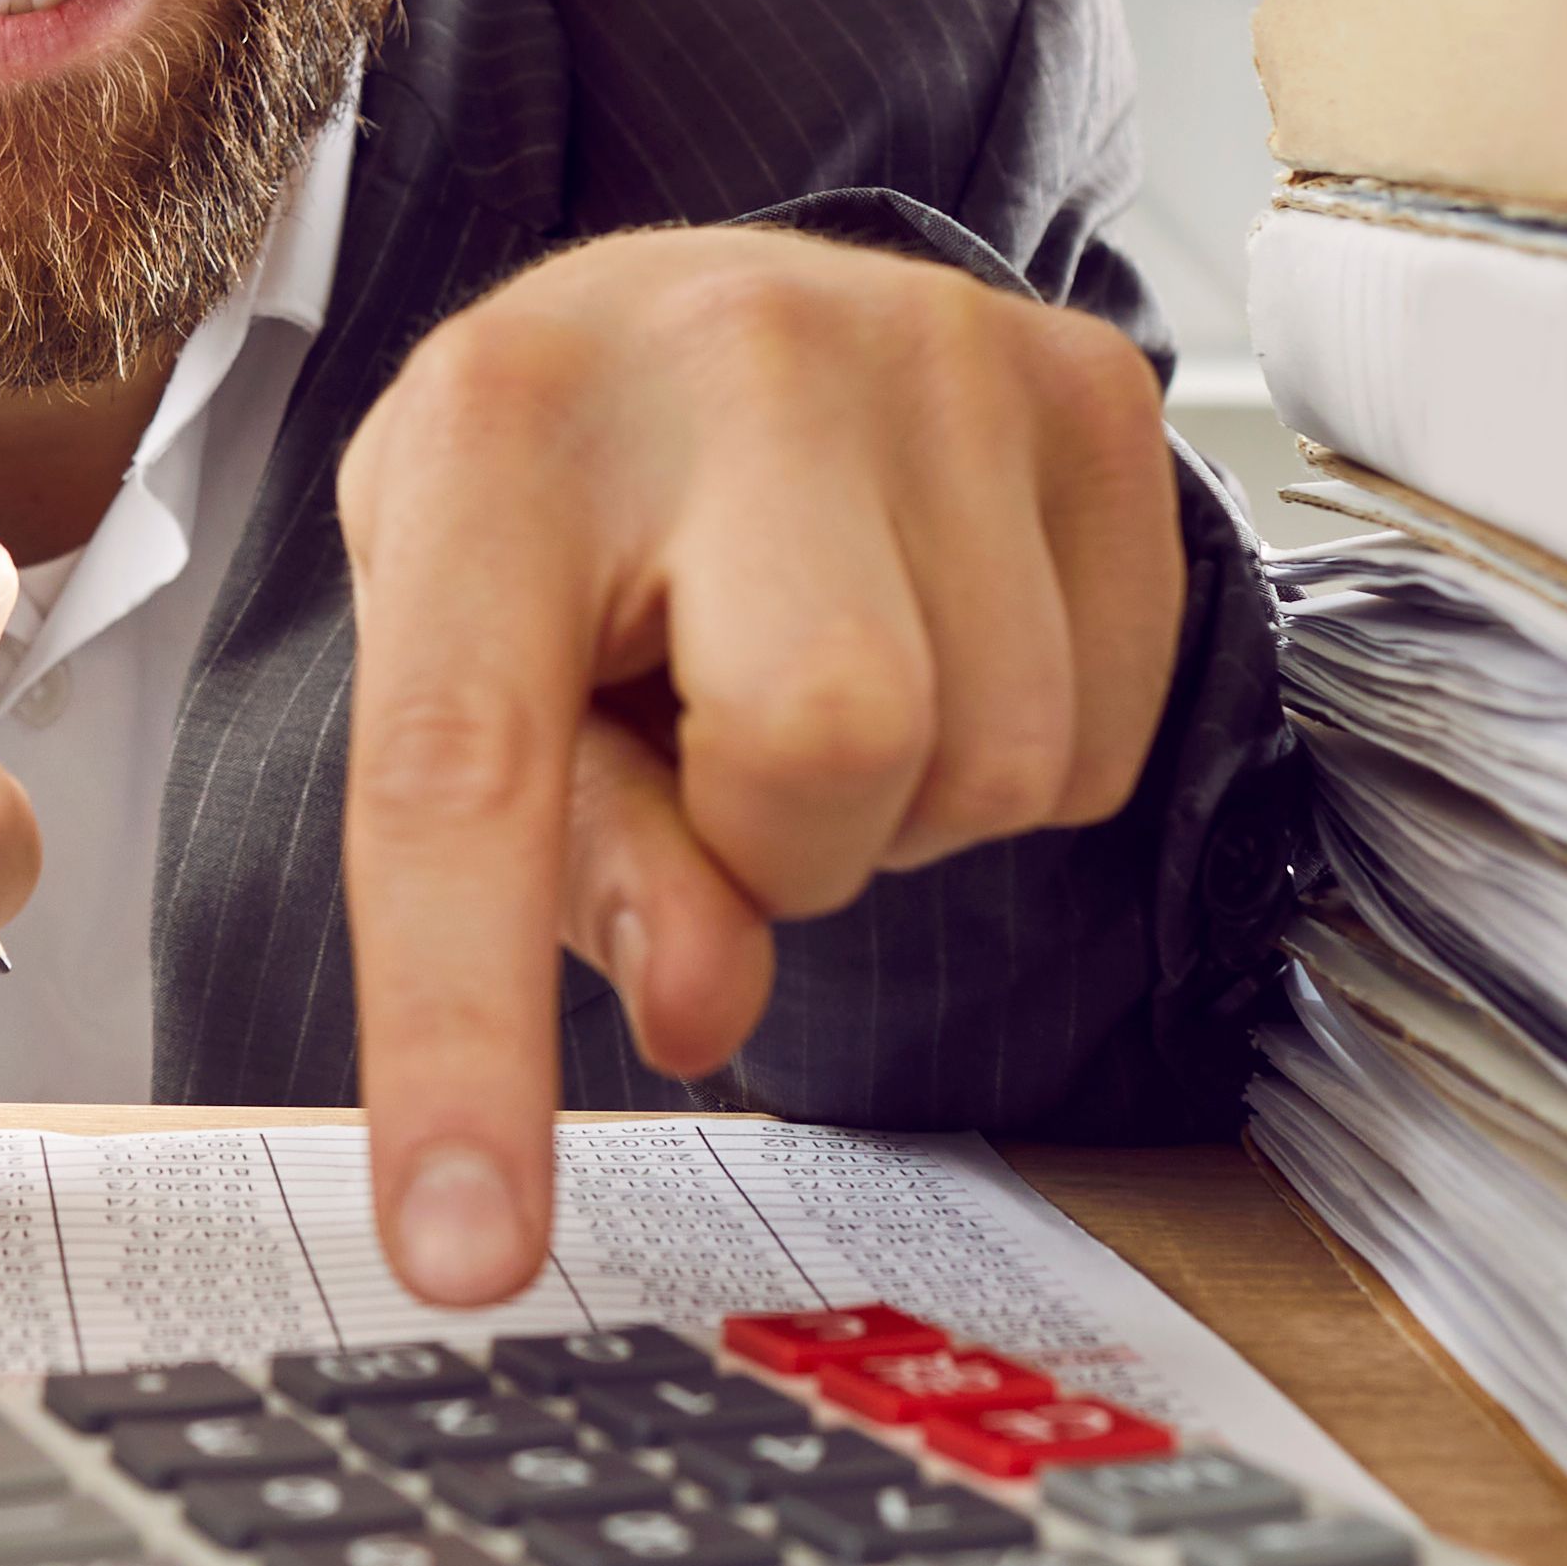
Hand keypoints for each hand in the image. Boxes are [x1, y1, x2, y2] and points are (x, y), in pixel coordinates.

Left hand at [332, 230, 1183, 1302]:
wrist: (696, 314)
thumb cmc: (568, 522)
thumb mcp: (481, 669)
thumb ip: (568, 866)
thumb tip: (710, 1004)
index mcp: (493, 434)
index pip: (464, 770)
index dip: (462, 1031)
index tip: (467, 1251)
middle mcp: (725, 351)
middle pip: (822, 750)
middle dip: (779, 840)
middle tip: (715, 752)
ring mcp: (938, 346)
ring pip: (988, 763)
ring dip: (898, 806)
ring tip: (812, 670)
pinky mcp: (1093, 381)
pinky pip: (1104, 728)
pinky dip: (1017, 750)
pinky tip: (927, 631)